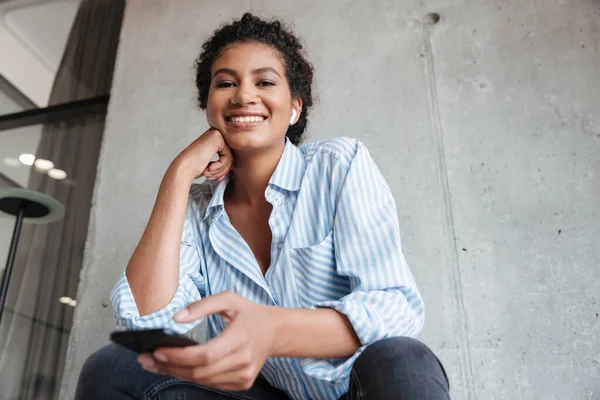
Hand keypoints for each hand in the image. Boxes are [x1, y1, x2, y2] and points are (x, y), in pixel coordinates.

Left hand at [137, 292, 276, 390]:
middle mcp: (244, 361)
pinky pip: (210, 383)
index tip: (157, 350)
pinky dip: (192, 376)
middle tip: (147, 358)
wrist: (275, 332)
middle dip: (169, 366)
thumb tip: (175, 318)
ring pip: (202, 380)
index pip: (205, 355)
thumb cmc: (250, 313)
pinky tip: (177, 368)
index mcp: (241, 339)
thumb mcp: (229, 299)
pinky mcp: (242, 383)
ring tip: (155, 363)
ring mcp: (244, 376)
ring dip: (176, 373)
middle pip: (199, 371)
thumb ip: (201, 306)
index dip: (178, 356)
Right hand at [173, 128, 232, 180]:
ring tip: (208, 173)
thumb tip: (234, 165)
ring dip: (221, 170)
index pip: (228, 156)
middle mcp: (215, 134)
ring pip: (230, 157)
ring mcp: (216, 134)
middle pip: (230, 156)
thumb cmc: (195, 168)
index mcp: (213, 139)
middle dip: (223, 170)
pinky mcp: (218, 138)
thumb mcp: (211, 164)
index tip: (215, 177)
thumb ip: (222, 162)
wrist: (185, 168)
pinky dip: (220, 166)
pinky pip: (228, 156)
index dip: (223, 169)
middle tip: (211, 177)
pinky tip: (209, 168)